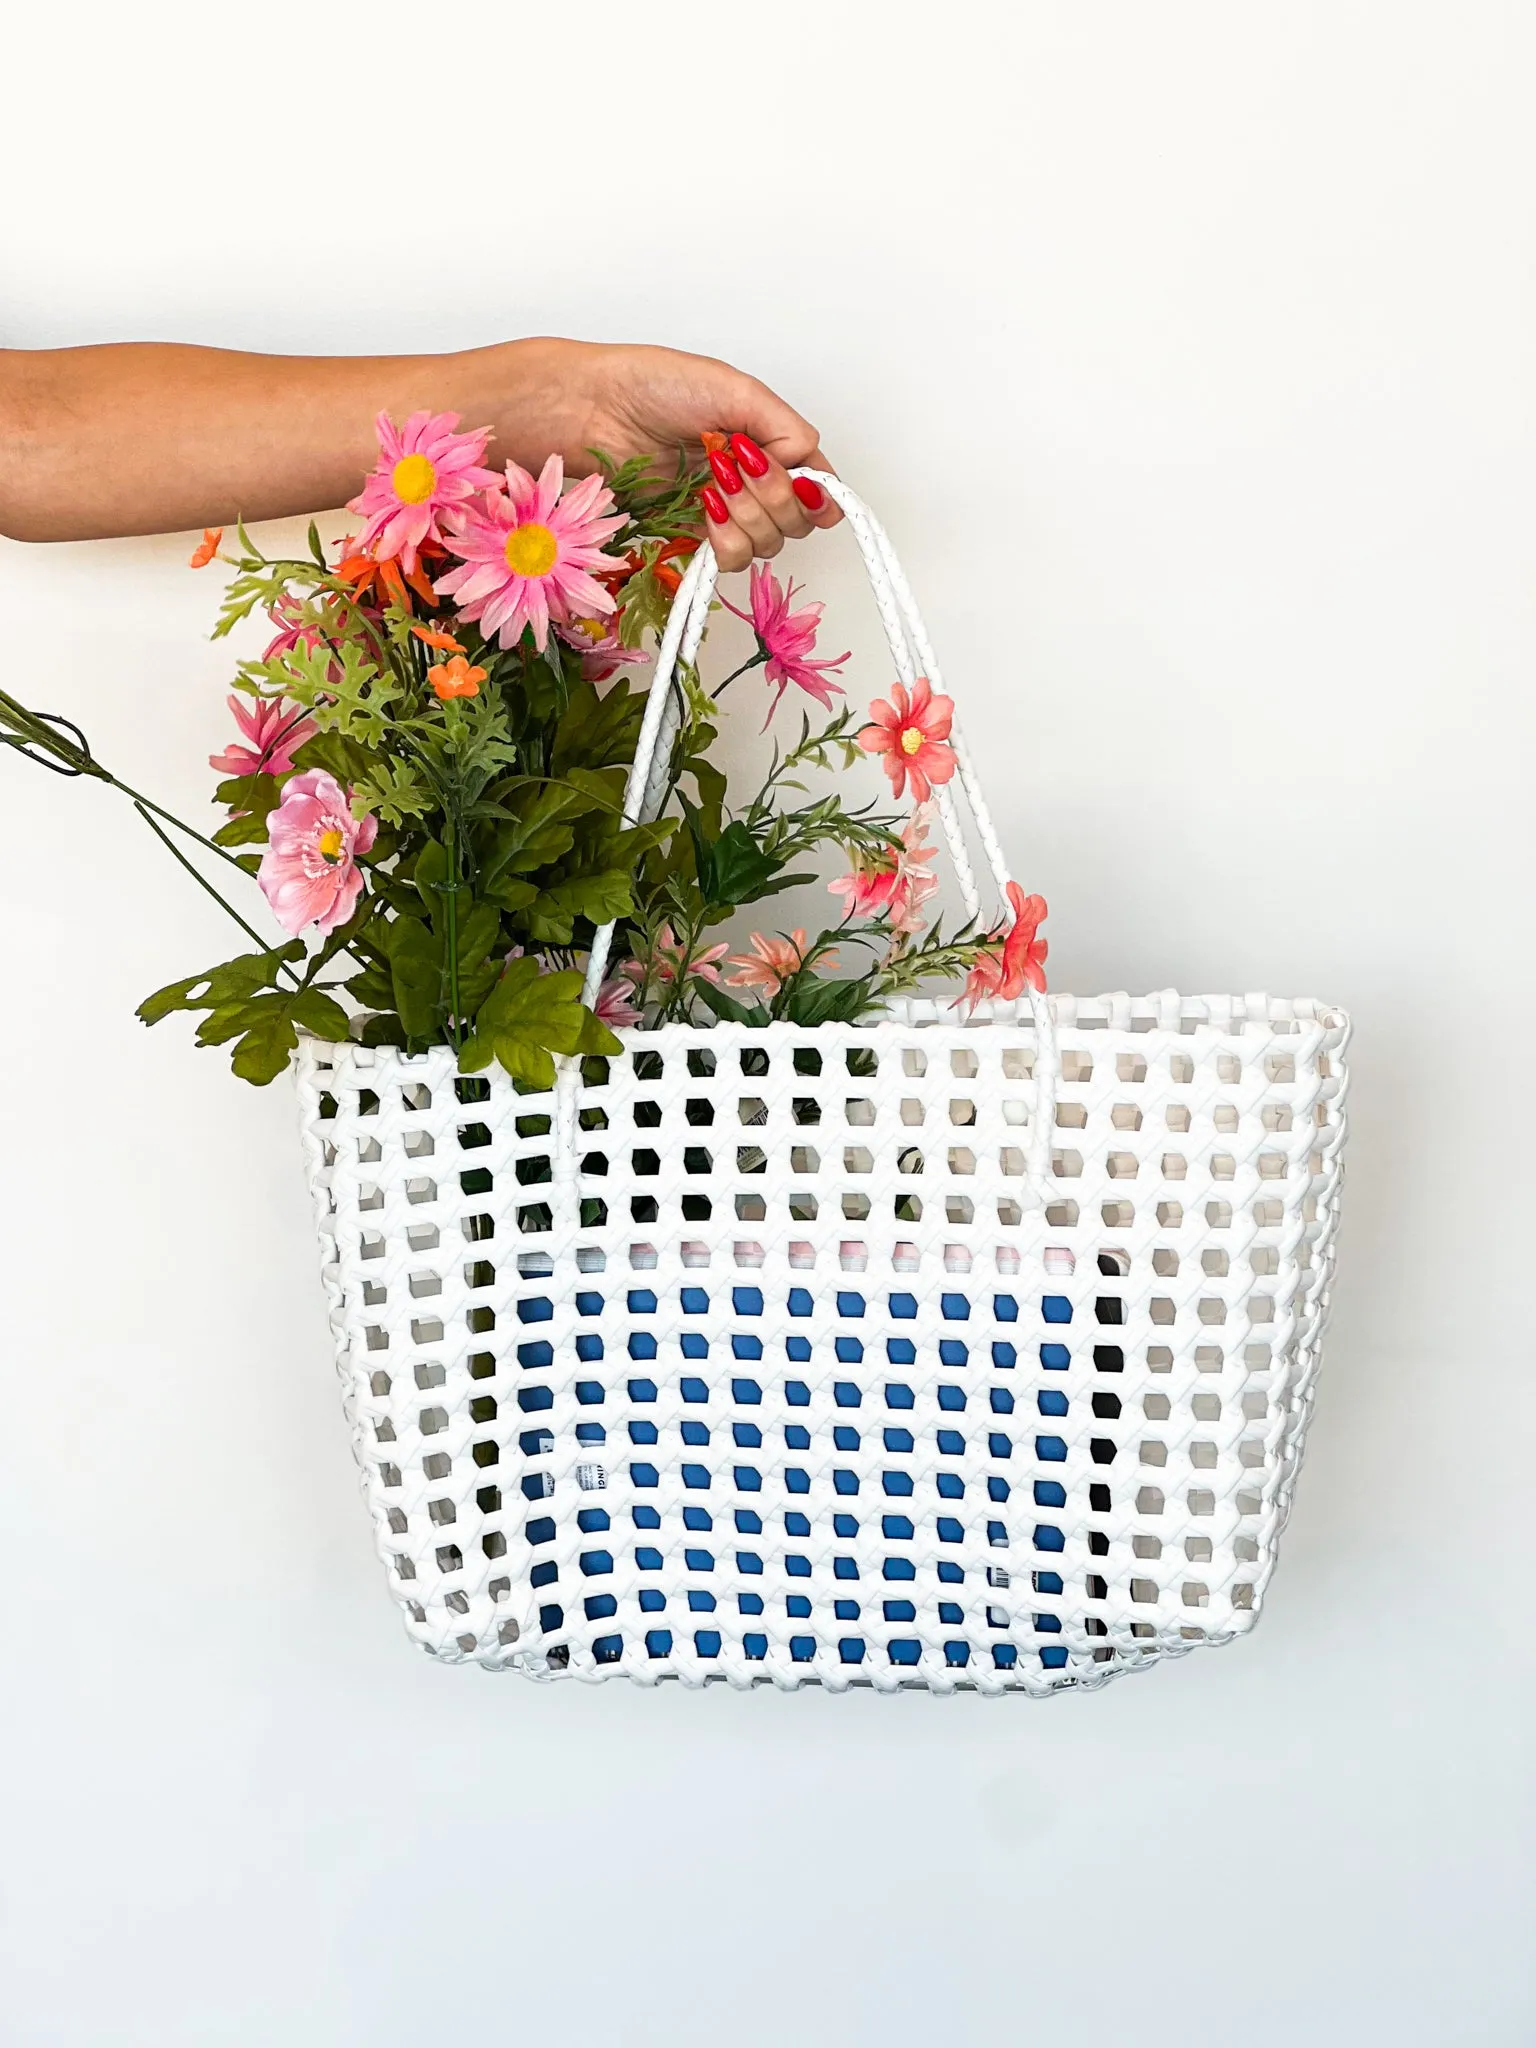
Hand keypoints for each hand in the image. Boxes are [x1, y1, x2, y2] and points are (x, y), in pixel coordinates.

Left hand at [489, 338, 842, 569]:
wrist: (594, 412)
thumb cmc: (656, 386)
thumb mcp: (734, 389)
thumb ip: (785, 427)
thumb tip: (814, 470)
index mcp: (769, 440)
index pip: (817, 483)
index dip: (818, 492)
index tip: (801, 483)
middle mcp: (752, 478)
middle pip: (797, 519)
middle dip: (776, 498)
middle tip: (739, 467)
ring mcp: (724, 509)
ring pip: (768, 543)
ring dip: (749, 518)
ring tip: (715, 485)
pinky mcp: (693, 534)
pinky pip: (731, 558)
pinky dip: (727, 540)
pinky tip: (706, 510)